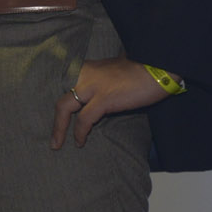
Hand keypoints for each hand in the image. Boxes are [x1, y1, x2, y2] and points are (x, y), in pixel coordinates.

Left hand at [51, 56, 169, 149]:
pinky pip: (84, 119)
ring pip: (64, 107)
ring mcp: (93, 86)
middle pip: (60, 97)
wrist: (159, 67)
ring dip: (59, 128)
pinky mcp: (104, 98)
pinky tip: (80, 142)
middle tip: (52, 138)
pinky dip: (80, 132)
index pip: (64, 84)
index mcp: (87, 68)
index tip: (56, 117)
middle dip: (55, 120)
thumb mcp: (113, 72)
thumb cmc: (140, 71)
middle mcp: (85, 75)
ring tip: (57, 144)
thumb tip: (98, 97)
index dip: (58, 101)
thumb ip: (101, 81)